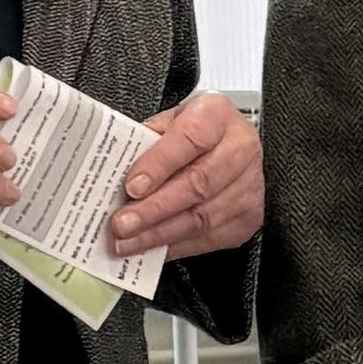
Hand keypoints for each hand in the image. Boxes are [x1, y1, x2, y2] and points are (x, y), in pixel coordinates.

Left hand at [108, 91, 263, 259]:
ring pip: (203, 217)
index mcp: (217, 115)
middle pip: (198, 184)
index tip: (132, 186)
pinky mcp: (249, 216)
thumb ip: (145, 144)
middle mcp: (241, 148)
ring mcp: (250, 185)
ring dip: (161, 234)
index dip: (159, 165)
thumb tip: (113, 177)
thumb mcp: (166, 123)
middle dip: (154, 209)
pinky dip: (177, 246)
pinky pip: (210, 238)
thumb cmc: (192, 132)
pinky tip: (153, 248)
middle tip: (122, 224)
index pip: (190, 139)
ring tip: (129, 242)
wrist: (228, 143)